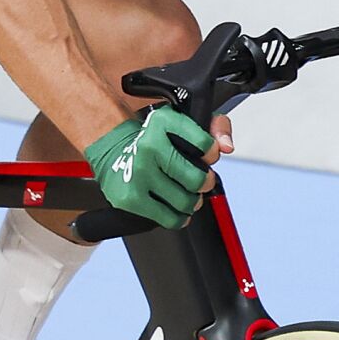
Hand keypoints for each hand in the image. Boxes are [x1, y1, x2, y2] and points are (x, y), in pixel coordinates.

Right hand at [85, 107, 218, 228]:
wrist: (112, 149)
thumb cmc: (153, 138)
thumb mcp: (183, 121)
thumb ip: (216, 126)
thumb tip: (226, 147)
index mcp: (164, 122)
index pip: (206, 145)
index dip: (212, 155)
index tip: (206, 156)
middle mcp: (149, 145)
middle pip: (197, 178)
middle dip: (204, 182)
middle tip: (200, 181)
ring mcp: (138, 173)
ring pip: (186, 201)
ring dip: (192, 201)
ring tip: (186, 193)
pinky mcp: (130, 198)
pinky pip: (169, 218)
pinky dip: (179, 217)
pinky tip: (176, 208)